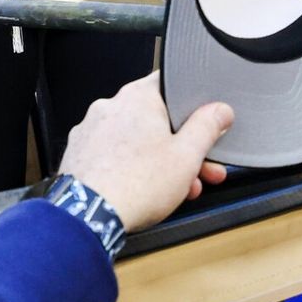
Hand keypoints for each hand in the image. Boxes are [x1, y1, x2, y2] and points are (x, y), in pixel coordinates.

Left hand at [58, 73, 231, 230]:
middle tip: (201, 169)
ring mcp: (92, 130)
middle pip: (157, 119)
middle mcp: (111, 106)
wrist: (88, 216)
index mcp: (138, 97)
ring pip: (136, 139)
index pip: (173, 85)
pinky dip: (132, 167)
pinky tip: (145, 189)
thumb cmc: (134, 185)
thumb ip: (207, 127)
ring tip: (177, 189)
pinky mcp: (81, 153)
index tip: (208, 125)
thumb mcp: (187, 156)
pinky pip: (115, 154)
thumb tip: (220, 111)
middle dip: (183, 146)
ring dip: (160, 160)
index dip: (196, 106)